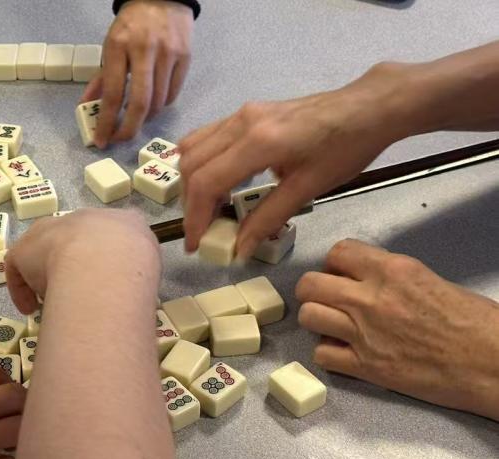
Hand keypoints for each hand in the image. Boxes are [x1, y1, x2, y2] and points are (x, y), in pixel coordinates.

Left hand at [5, 209, 159, 313]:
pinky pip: (19, 266)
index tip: (100, 281)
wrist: (106, 260)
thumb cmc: (134, 266)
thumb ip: (138, 267)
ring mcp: (53, 229)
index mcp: (120, 222)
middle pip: (73, 241)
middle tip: (76, 293)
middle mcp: (84, 219)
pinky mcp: (25, 247)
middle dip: (72, 265)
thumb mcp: (151, 263)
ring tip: (55, 302)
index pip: (109, 236)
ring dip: (48, 276)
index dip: (102, 259)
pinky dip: (22, 289)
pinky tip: (30, 308)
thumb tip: (130, 286)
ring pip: (46, 252)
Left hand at [83, 0, 192, 147]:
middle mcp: (144, 49)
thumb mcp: (110, 46)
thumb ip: (100, 78)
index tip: (102, 140)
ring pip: (159, 101)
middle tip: (121, 139)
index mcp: (118, 46)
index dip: (107, 122)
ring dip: (146, 118)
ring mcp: (168, 52)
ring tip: (137, 118)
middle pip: (141, 102)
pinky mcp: (186, 56)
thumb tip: (87, 106)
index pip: (113, 94)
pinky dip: (162, 105)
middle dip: (129, 128)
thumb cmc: (131, 26)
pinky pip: (173, 93)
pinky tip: (154, 103)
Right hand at [179, 62, 414, 256]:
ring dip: (192, 182)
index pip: (206, 182)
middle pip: (192, 165)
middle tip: (203, 231)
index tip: (196, 244)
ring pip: (193, 148)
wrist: (368, 108)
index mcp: (258, 143)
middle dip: (190, 203)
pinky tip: (216, 182)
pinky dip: (201, 163)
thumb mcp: (309, 188)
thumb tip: (240, 248)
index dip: (195, 217)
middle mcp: (242, 123)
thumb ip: (268, 218)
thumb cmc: (346, 147)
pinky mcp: (246, 112)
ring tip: (208, 208)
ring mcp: (241, 113)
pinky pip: (207, 137)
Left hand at [296, 239, 498, 418]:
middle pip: (310, 284)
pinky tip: (345, 353)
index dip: (336, 264)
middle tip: (330, 300)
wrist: (493, 364)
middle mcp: (371, 298)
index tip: (344, 275)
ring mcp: (363, 334)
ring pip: (308, 316)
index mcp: (393, 270)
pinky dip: (328, 353)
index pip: (338, 252)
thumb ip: (393, 280)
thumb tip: (369, 283)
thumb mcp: (432, 281)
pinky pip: (321, 355)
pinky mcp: (365, 367)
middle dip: (315, 290)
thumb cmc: (478, 324)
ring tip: (335, 326)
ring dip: (317, 320)